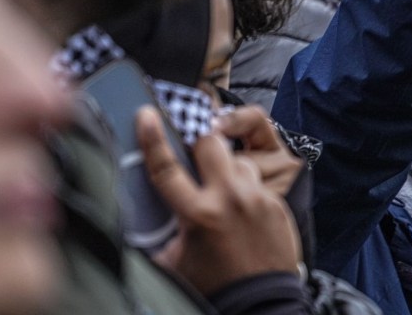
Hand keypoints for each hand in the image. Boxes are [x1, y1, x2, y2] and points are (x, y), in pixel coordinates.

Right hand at [136, 107, 300, 294]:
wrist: (261, 301)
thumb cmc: (213, 283)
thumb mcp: (173, 261)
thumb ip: (156, 235)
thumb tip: (135, 217)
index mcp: (197, 214)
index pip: (167, 167)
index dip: (153, 137)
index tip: (146, 114)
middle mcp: (228, 198)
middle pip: (210, 143)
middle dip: (200, 137)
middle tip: (193, 140)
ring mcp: (255, 197)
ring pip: (237, 159)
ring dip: (226, 167)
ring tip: (220, 188)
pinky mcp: (276, 201)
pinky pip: (256, 180)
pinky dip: (245, 187)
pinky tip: (240, 208)